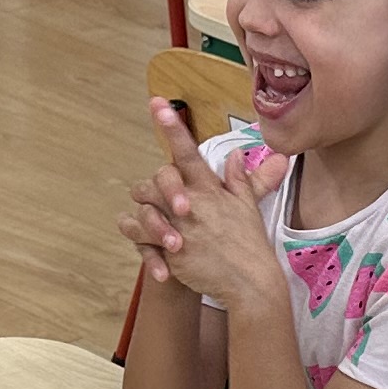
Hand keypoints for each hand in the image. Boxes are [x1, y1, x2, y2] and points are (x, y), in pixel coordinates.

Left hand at [120, 103, 292, 313]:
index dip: (172, 127)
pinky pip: (140, 236)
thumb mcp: (248, 207)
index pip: (189, 152)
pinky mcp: (170, 251)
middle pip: (158, 178)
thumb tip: (236, 155)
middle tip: (168, 202)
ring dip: (146, 213)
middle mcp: (192, 204)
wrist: (249, 284)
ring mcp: (179, 227)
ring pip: (144, 207)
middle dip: (155, 185)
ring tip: (160, 226)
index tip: (158, 104)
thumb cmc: (249, 246)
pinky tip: (147, 242)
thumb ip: (239, 179)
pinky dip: (138, 236)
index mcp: (211, 190)